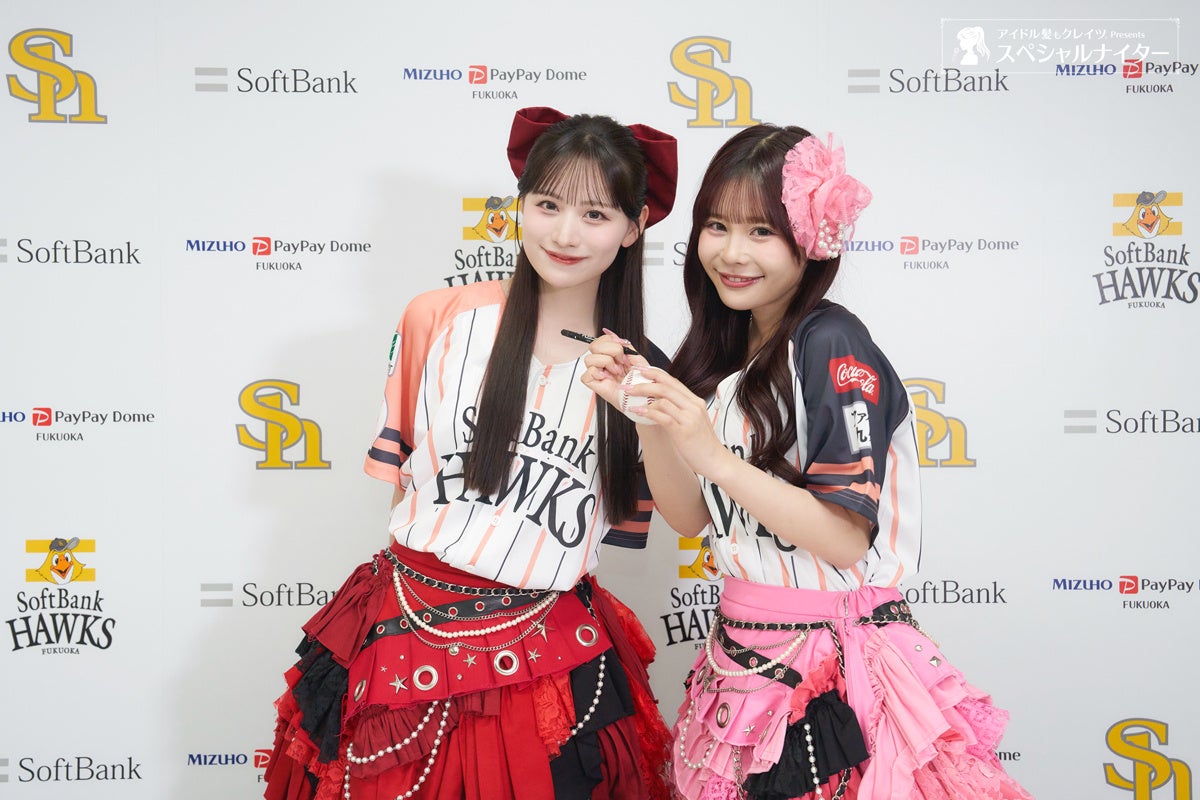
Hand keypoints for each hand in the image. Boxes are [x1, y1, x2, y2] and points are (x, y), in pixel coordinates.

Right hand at [580, 332, 648, 410]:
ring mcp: (596, 372)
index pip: (601, 340)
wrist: (641, 396)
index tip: (623, 351)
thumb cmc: (639, 380)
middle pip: (594, 346)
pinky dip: (598, 373)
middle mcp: (601, 362)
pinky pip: (588, 373)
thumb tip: (612, 334)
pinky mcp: (593, 383)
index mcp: (610, 355)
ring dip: (607, 363)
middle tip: (621, 362)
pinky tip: (608, 378)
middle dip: (611, 351)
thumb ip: (625, 345)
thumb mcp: (636, 358)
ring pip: (589, 358)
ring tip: (616, 372)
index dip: (611, 341)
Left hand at [614, 368, 731, 478]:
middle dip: (644, 383)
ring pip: (663, 399)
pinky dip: (647, 412)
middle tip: (628, 385)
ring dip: (643, 397)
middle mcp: (693, 406)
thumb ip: (680, 410)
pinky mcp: (683, 431)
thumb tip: (659, 403)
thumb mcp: (694, 420)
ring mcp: (689, 418)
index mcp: (695, 401)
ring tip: (630, 400)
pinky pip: (662, 416)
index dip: (655, 373)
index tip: (640, 371)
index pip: (673, 381)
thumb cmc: (702, 443)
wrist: (716, 461)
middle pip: (666, 386)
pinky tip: (637, 412)